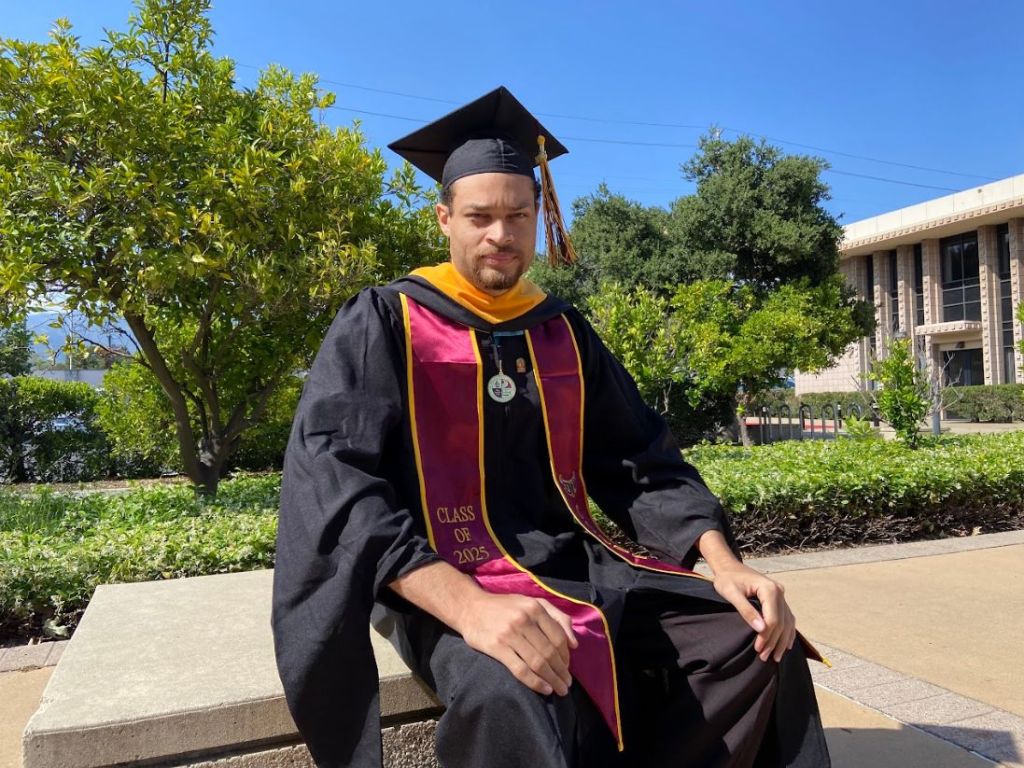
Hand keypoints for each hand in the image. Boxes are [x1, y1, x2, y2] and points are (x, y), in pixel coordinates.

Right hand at [455, 592, 577, 695]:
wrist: (470, 607)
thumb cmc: (504, 607)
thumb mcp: (531, 602)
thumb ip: (557, 616)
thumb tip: (574, 644)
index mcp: (535, 608)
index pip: (558, 637)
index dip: (566, 656)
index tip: (568, 669)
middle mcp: (524, 620)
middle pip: (549, 652)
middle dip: (561, 672)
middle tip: (566, 685)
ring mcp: (510, 634)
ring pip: (538, 662)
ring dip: (552, 679)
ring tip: (559, 690)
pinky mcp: (497, 647)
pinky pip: (521, 669)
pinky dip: (535, 682)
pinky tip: (544, 688)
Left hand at [711, 562, 795, 662]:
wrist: (728, 567)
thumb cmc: (727, 579)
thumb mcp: (731, 594)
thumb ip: (746, 610)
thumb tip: (761, 629)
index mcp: (769, 589)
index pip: (773, 618)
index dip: (767, 636)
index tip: (758, 649)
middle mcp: (779, 591)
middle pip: (782, 622)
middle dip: (774, 642)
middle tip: (764, 657)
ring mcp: (781, 595)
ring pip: (787, 622)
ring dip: (782, 640)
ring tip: (775, 657)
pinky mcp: (778, 598)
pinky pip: (787, 617)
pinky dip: (788, 632)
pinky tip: (786, 644)